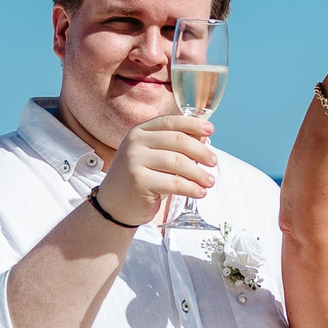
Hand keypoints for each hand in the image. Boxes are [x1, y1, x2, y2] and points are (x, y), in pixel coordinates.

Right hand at [98, 112, 217, 225]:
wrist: (113, 205)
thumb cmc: (140, 179)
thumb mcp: (155, 157)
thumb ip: (176, 146)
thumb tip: (204, 136)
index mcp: (140, 131)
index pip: (171, 121)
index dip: (193, 124)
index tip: (211, 130)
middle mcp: (135, 142)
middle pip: (179, 140)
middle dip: (201, 152)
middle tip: (213, 162)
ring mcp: (134, 160)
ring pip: (178, 162)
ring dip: (199, 173)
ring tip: (209, 181)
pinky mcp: (138, 180)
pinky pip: (174, 183)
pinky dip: (191, 188)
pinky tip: (200, 192)